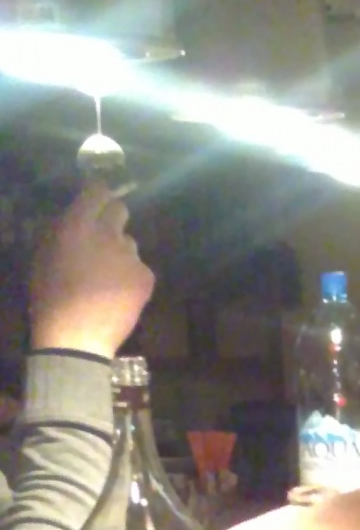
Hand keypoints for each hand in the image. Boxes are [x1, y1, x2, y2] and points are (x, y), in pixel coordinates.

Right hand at [27, 184, 154, 356]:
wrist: (76, 339)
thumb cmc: (51, 299)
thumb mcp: (44, 258)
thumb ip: (60, 231)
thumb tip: (75, 216)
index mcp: (76, 226)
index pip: (97, 191)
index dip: (99, 194)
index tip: (97, 199)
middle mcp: (107, 234)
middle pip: (120, 210)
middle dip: (112, 218)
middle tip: (103, 239)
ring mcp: (130, 255)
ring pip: (130, 242)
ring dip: (120, 252)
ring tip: (106, 278)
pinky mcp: (146, 276)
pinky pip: (139, 267)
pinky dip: (131, 277)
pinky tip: (118, 295)